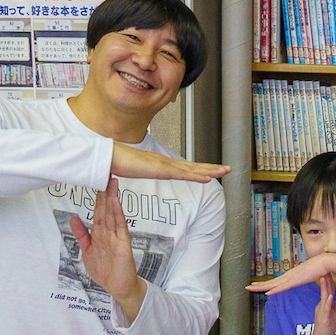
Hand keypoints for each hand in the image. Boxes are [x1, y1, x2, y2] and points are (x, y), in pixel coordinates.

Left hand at [69, 178, 144, 318]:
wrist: (119, 288)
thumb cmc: (106, 271)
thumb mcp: (87, 251)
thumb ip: (82, 235)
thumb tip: (74, 219)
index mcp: (101, 233)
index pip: (99, 211)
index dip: (97, 197)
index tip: (97, 181)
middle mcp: (109, 233)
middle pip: (106, 209)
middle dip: (106, 192)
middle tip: (106, 173)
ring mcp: (117, 238)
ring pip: (113, 214)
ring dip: (113, 198)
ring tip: (112, 183)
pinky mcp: (123, 245)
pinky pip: (120, 227)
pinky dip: (118, 214)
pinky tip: (116, 203)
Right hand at [109, 141, 230, 182]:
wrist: (107, 156)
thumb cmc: (117, 162)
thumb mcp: (133, 169)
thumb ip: (139, 171)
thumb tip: (138, 172)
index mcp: (161, 164)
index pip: (185, 168)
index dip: (200, 169)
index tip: (213, 171)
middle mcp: (166, 163)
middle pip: (194, 167)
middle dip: (212, 168)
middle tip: (228, 169)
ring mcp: (164, 165)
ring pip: (192, 170)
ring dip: (210, 170)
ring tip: (225, 171)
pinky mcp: (160, 170)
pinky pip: (182, 175)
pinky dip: (197, 176)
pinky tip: (208, 178)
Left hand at [248, 255, 331, 294]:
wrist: (325, 262)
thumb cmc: (320, 268)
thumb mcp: (309, 275)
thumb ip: (305, 277)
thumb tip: (304, 277)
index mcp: (291, 275)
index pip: (276, 280)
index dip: (266, 283)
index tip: (257, 284)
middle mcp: (289, 275)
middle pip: (271, 282)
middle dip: (258, 285)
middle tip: (247, 287)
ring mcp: (291, 277)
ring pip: (273, 284)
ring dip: (261, 287)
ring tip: (251, 288)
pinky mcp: (296, 281)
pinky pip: (283, 287)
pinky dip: (275, 290)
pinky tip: (267, 293)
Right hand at [305, 274, 335, 334]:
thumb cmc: (327, 327)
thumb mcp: (335, 314)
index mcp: (324, 303)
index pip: (328, 290)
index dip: (330, 280)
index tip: (331, 270)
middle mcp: (322, 305)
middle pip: (325, 290)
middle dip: (326, 279)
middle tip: (326, 267)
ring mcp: (322, 311)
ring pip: (324, 297)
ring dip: (324, 287)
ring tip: (324, 277)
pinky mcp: (323, 318)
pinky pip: (325, 309)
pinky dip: (328, 302)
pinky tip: (330, 296)